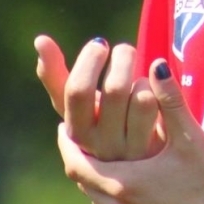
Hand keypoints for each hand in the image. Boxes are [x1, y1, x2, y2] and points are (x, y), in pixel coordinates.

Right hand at [34, 34, 163, 160]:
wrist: (142, 164)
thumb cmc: (104, 124)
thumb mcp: (79, 106)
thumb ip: (56, 76)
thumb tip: (40, 39)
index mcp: (76, 132)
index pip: (76, 91)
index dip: (89, 61)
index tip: (99, 43)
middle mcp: (102, 146)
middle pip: (115, 90)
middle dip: (123, 58)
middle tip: (125, 50)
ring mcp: (131, 151)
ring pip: (141, 96)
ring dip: (143, 78)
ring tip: (142, 77)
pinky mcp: (158, 150)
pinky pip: (164, 106)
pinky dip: (162, 88)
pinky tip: (158, 89)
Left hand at [57, 57, 203, 203]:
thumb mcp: (192, 140)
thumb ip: (170, 101)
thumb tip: (156, 64)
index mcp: (125, 184)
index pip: (76, 164)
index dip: (67, 144)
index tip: (64, 129)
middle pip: (87, 185)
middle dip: (86, 163)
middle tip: (89, 144)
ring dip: (103, 188)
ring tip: (114, 169)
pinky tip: (137, 201)